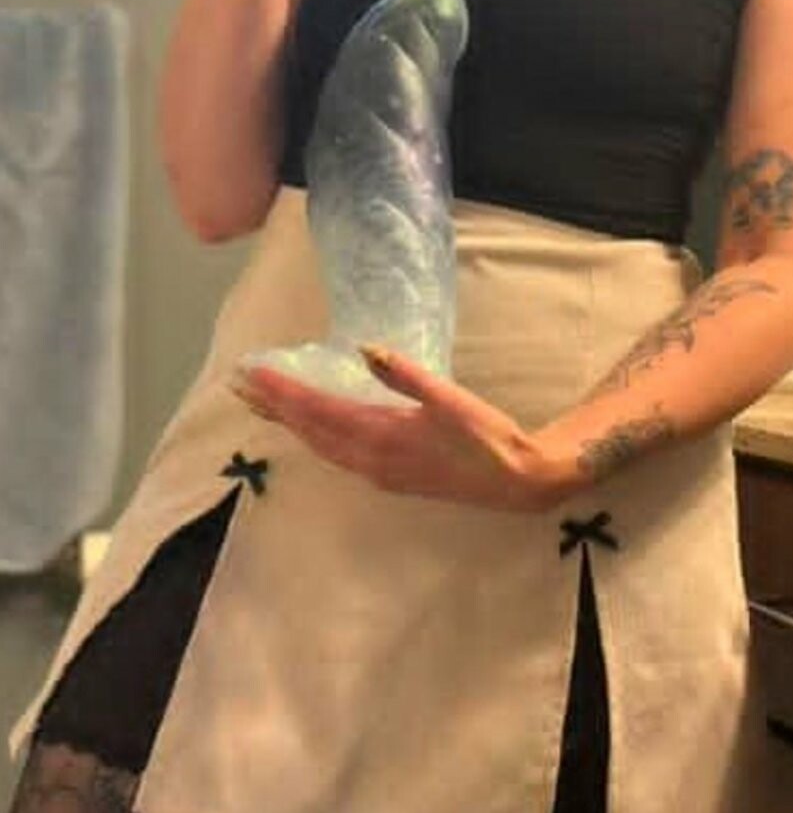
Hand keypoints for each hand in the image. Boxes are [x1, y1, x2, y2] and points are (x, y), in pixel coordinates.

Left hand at [230, 345, 568, 512]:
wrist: (515, 481)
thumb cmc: (486, 435)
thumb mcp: (449, 399)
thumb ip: (406, 374)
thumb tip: (364, 349)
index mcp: (381, 437)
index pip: (317, 411)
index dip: (282, 392)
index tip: (253, 373)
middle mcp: (370, 459)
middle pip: (309, 431)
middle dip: (273, 408)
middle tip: (238, 385)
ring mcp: (377, 471)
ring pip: (319, 445)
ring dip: (289, 423)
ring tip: (262, 403)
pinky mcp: (388, 475)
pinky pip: (336, 454)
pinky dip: (313, 436)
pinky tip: (308, 427)